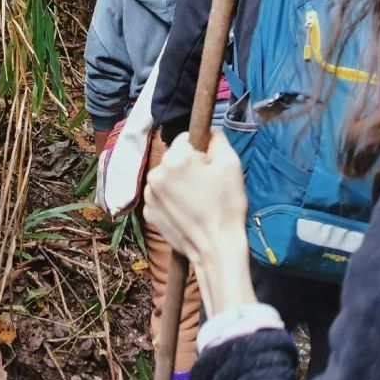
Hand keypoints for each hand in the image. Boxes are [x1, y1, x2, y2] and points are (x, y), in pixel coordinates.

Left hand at [144, 130, 255, 317]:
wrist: (215, 248)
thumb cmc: (226, 204)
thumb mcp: (231, 164)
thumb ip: (217, 138)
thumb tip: (208, 131)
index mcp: (175, 158)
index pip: (186, 138)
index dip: (202, 151)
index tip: (210, 168)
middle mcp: (156, 173)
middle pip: (174, 158)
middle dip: (188, 166)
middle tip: (206, 185)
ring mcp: (149, 195)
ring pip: (166, 176)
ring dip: (178, 182)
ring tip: (196, 200)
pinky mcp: (148, 212)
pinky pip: (161, 195)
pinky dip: (171, 199)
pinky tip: (186, 211)